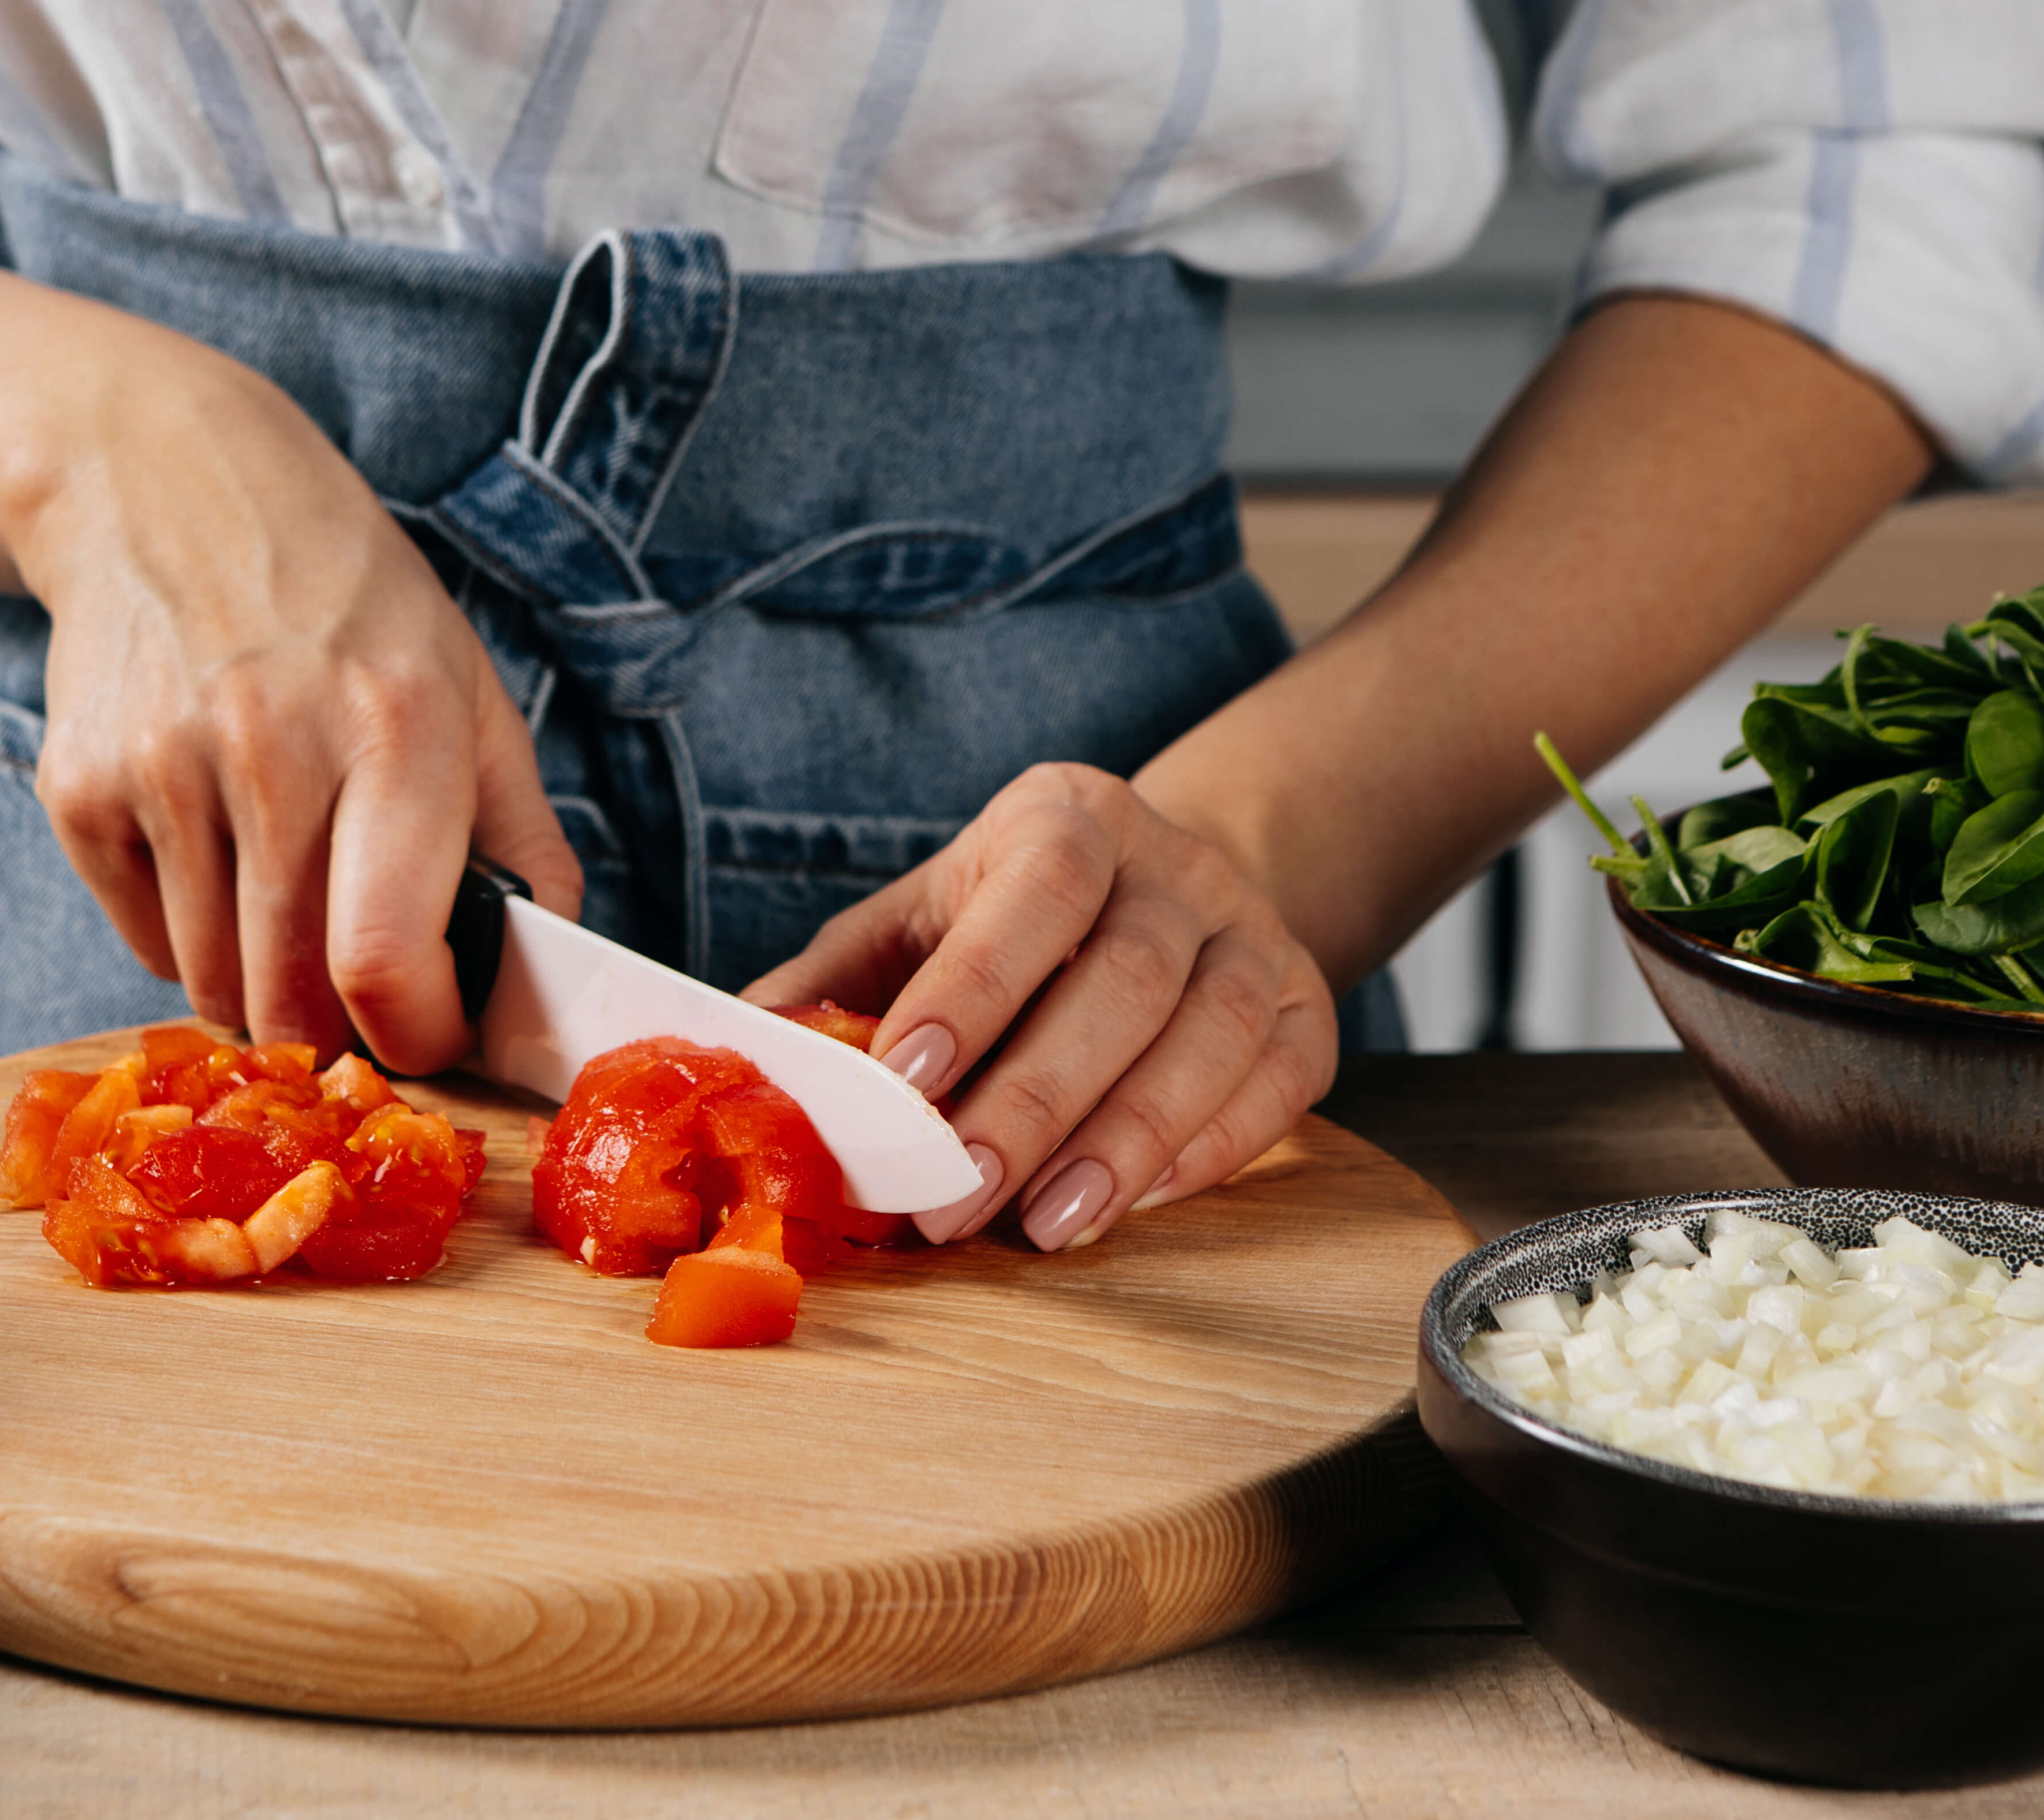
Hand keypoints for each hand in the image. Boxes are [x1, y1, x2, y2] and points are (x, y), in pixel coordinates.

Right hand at [17, 327, 580, 1069]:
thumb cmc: (343, 599)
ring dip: (259, 985)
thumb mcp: (464, 683)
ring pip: (211, 985)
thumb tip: (540, 968)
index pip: (385, 958)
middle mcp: (270, 745)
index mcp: (395, 723)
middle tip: (359, 993)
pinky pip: (144, 941)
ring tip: (286, 902)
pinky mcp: (80, 786)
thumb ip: (517, 834)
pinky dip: (185, 935)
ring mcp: (162, 766)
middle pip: (291, 997)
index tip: (429, 1035)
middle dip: (336, 1031)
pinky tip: (212, 849)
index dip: (416, 1037)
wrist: (167, 486)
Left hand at [740, 764, 1334, 1249]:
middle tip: (956, 1197)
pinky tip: (1133, 1202)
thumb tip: (734, 1061)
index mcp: (1065, 817)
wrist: (1157, 888)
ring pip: (1213, 1036)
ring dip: (1125, 1141)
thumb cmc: (1002, 922)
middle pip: (1125, 980)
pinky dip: (1211, 1150)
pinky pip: (1281, 1083)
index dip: (973, 989)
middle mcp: (1175, 865)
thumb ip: (829, 987)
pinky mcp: (1309, 1006)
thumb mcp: (911, 922)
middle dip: (1036, 1100)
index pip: (1033, 892)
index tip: (904, 1084)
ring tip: (1046, 1226)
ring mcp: (1254, 934)